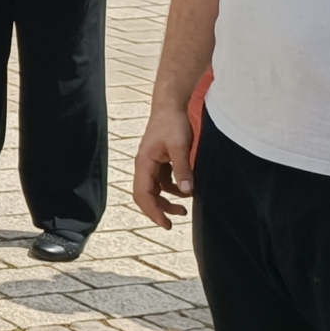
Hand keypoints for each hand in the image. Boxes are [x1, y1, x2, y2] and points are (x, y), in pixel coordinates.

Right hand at [133, 105, 195, 226]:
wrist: (170, 106)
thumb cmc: (172, 124)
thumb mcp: (181, 148)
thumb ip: (183, 171)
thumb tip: (187, 193)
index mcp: (144, 163)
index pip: (142, 193)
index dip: (152, 211)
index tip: (165, 223)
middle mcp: (143, 165)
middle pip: (145, 195)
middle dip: (157, 210)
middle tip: (171, 224)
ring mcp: (151, 163)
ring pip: (154, 190)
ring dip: (166, 202)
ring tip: (183, 209)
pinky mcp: (159, 161)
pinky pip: (162, 182)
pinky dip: (172, 190)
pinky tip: (186, 191)